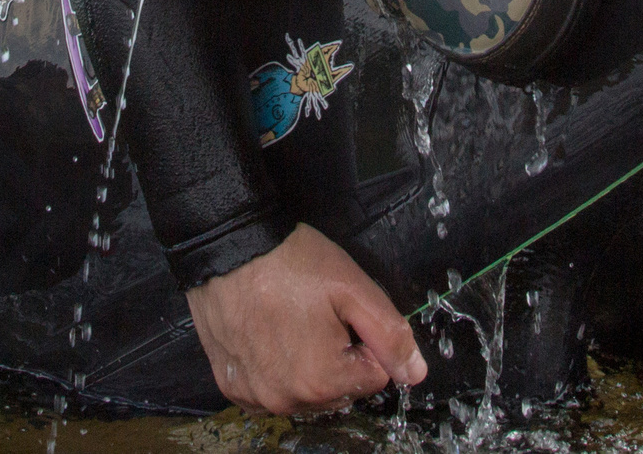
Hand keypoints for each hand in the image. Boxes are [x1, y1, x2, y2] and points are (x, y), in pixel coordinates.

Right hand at [183, 223, 427, 415]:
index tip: (342, 314)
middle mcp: (287, 400)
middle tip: (315, 314)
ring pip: (305, 393)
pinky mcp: (232, 386)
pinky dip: (275, 370)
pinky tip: (268, 337)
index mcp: (323, 380)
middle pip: (339, 390)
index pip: (374, 376)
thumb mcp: (353, 288)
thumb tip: (414, 373)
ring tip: (289, 323)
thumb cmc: (290, 262)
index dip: (364, 340)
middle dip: (338, 357)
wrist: (228, 244)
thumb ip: (390, 334)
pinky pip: (270, 390)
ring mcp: (255, 396)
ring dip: (307, 367)